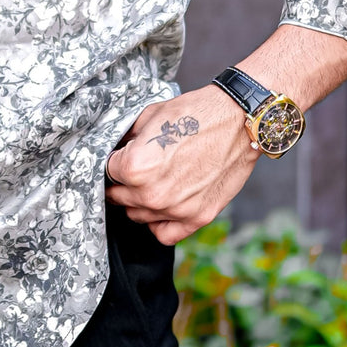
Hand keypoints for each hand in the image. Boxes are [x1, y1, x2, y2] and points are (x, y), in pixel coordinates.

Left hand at [105, 87, 259, 244]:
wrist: (239, 120)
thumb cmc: (195, 113)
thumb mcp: (150, 116)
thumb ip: (126, 139)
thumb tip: (115, 150)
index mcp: (135, 167)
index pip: (107, 171)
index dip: (115, 160)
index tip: (122, 155)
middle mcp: (152, 194)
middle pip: (120, 197)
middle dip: (123, 182)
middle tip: (135, 170)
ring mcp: (176, 209)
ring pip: (138, 216)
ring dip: (138, 202)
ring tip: (150, 184)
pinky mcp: (198, 217)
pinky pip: (164, 234)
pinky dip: (159, 223)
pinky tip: (162, 207)